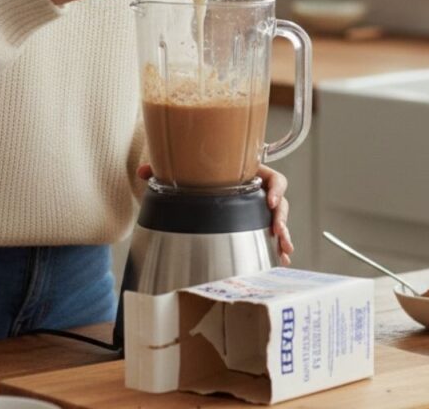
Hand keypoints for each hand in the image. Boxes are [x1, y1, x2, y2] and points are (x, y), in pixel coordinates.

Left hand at [135, 164, 293, 265]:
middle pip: (280, 201)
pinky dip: (277, 246)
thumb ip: (165, 169)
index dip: (276, 188)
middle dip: (282, 218)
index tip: (270, 201)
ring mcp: (257, 209)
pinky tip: (280, 260)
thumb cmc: (198, 174)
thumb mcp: (184, 170)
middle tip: (277, 231)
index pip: (272, 177)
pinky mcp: (254, 224)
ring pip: (278, 220)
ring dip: (284, 235)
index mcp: (249, 173)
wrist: (199, 184)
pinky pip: (270, 234)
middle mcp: (256, 191)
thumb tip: (144, 171)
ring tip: (284, 250)